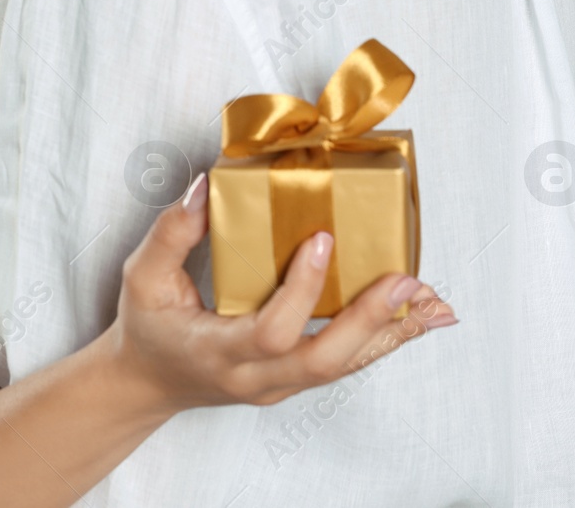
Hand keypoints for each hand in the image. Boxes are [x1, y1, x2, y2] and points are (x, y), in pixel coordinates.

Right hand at [106, 171, 455, 411]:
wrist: (145, 383)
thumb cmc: (147, 328)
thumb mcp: (142, 276)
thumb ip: (171, 233)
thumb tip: (206, 187)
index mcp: (217, 351)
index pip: (271, 330)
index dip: (301, 288)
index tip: (323, 240)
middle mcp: (254, 377)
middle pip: (323, 362)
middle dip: (370, 321)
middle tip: (407, 280)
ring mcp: (277, 386)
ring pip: (343, 367)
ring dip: (391, 333)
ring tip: (433, 302)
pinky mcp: (292, 381)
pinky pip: (343, 364)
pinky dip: (383, 339)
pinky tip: (417, 318)